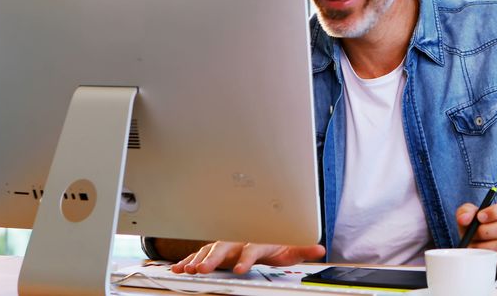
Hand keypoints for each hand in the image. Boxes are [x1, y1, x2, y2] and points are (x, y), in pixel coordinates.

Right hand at [170, 241, 324, 274]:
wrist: (266, 227)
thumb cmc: (277, 240)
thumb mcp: (292, 247)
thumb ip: (303, 249)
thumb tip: (319, 248)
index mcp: (257, 240)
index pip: (251, 248)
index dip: (246, 258)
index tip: (241, 268)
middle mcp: (239, 240)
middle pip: (224, 247)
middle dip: (212, 258)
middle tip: (203, 270)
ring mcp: (227, 244)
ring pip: (209, 250)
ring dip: (196, 259)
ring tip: (186, 269)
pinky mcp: (217, 250)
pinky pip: (200, 254)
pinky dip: (188, 260)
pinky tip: (178, 268)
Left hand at [455, 197, 496, 267]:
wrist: (496, 242)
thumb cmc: (484, 225)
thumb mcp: (474, 215)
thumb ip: (466, 212)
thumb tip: (464, 219)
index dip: (495, 212)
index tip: (479, 217)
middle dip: (485, 232)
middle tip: (473, 235)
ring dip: (486, 248)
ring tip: (475, 246)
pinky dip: (492, 259)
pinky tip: (484, 255)